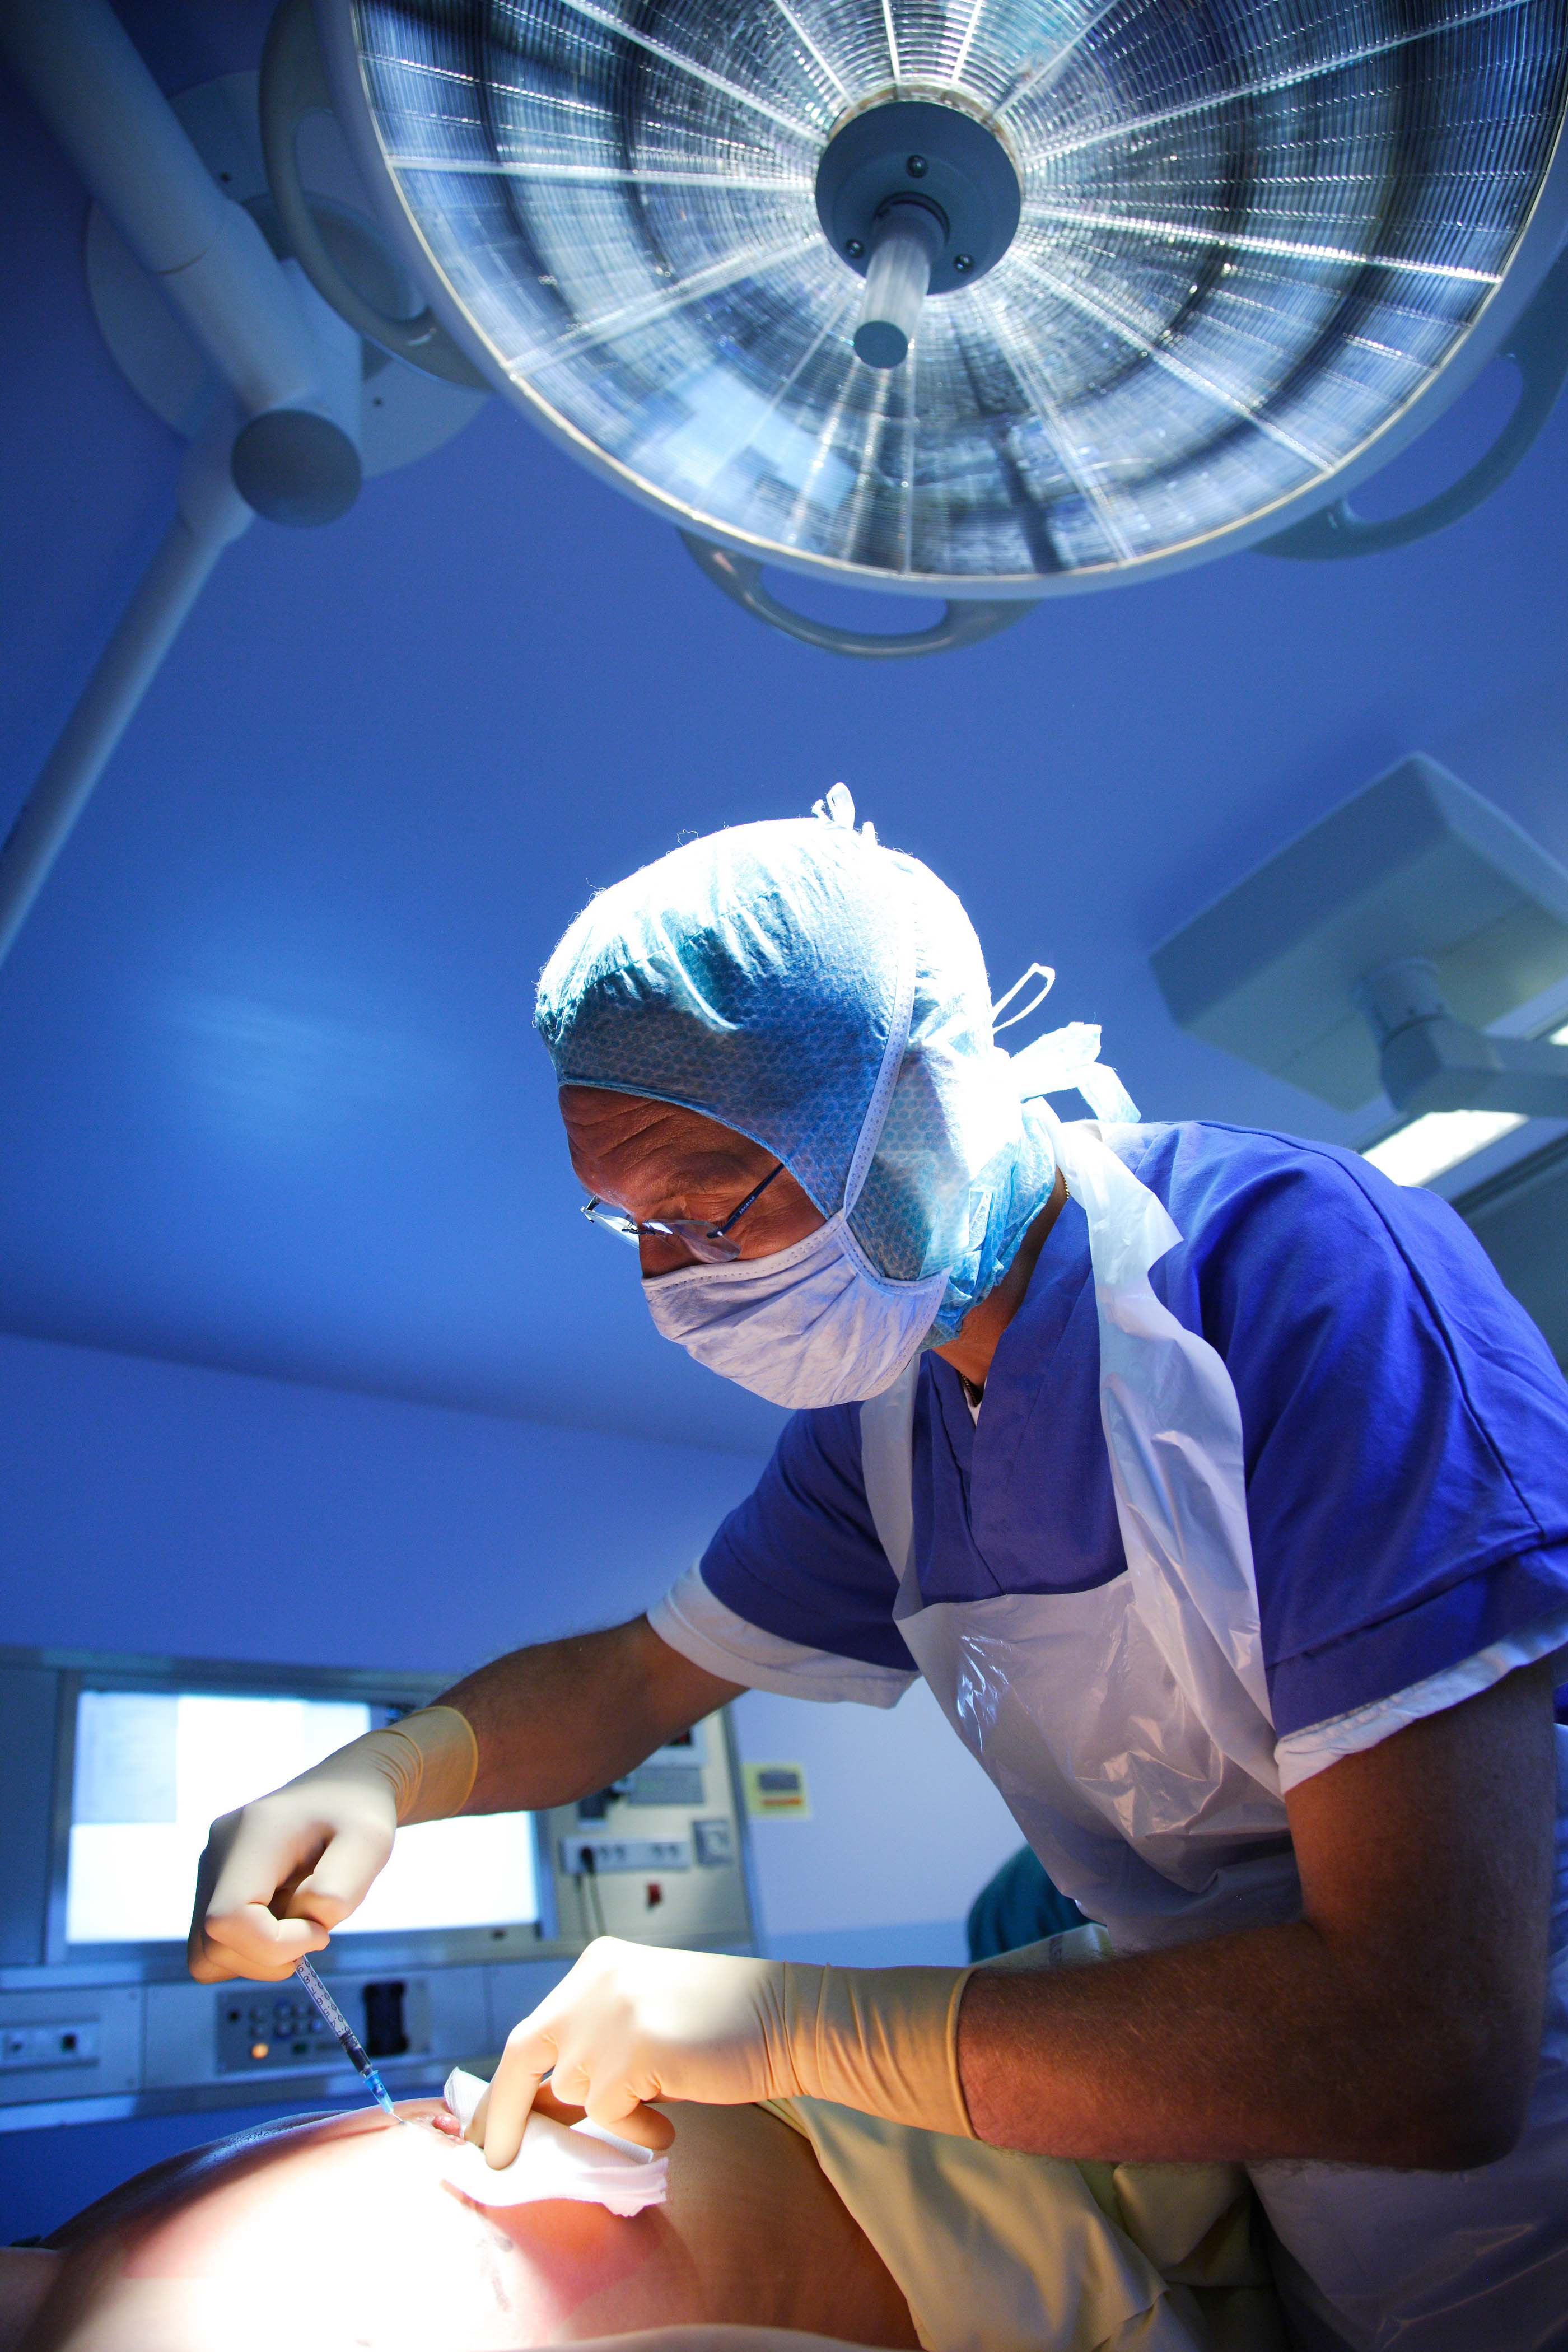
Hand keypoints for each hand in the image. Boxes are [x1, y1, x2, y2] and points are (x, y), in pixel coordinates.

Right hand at [187, 1750, 398, 1983]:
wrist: (344, 1786)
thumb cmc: (360, 1811)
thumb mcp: (371, 1842)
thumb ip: (339, 1890)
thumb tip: (305, 1922)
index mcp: (254, 1834)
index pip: (229, 1918)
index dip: (274, 1944)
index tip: (321, 1930)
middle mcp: (219, 1852)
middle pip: (212, 1943)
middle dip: (271, 1956)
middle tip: (316, 1929)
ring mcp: (212, 1869)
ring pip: (207, 1953)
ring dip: (259, 1957)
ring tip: (299, 1922)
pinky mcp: (214, 1885)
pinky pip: (215, 1944)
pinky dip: (250, 1949)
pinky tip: (283, 1920)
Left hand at [470, 1940, 784, 2161]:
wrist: (790, 2017)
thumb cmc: (723, 2028)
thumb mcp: (643, 2023)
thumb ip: (595, 2051)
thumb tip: (541, 2112)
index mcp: (597, 1966)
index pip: (532, 2031)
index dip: (504, 2086)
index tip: (485, 2129)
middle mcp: (594, 1981)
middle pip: (522, 2054)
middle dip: (501, 2114)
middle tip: (494, 2160)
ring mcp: (610, 2013)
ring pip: (574, 2091)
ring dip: (609, 2112)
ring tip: (661, 2099)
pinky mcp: (631, 2050)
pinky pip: (608, 2115)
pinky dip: (637, 2128)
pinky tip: (673, 2115)